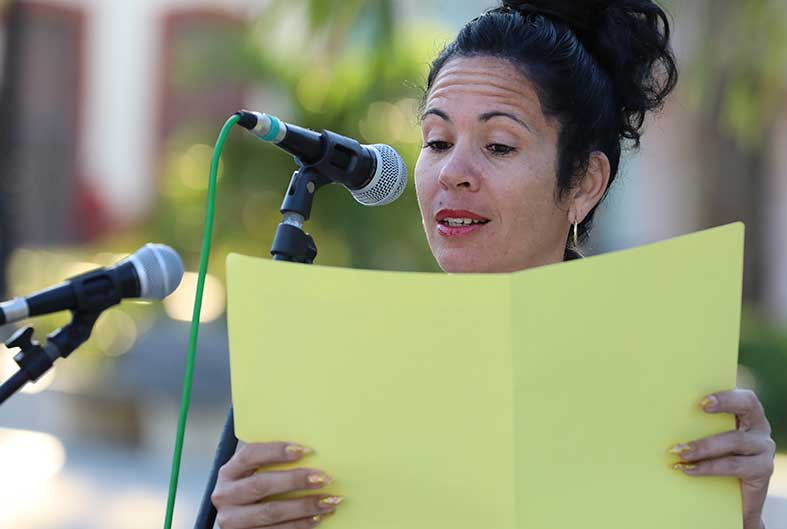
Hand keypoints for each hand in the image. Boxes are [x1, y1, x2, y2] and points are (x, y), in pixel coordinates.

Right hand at [211, 441, 342, 528]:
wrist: (239, 521)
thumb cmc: (252, 489)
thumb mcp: (253, 474)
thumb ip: (271, 463)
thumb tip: (309, 453)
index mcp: (228, 472)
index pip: (250, 455)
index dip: (276, 451)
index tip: (305, 450)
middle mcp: (225, 496)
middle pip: (261, 484)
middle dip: (295, 480)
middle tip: (323, 478)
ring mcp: (233, 520)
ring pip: (271, 512)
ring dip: (304, 506)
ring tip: (329, 501)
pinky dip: (300, 524)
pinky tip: (317, 517)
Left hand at [670, 389, 775, 528]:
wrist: (732, 496)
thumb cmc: (711, 456)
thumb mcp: (705, 435)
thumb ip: (693, 422)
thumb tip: (656, 410)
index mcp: (746, 412)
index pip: (743, 397)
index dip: (726, 396)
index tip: (703, 401)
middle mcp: (759, 427)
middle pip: (748, 408)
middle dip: (724, 404)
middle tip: (700, 407)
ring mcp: (763, 449)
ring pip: (736, 440)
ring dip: (704, 446)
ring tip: (680, 452)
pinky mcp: (762, 471)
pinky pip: (734, 466)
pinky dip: (708, 467)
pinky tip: (688, 469)